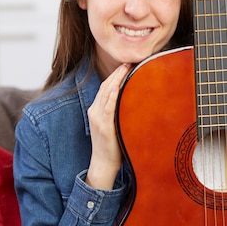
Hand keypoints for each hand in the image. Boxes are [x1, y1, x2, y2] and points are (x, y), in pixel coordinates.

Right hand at [86, 63, 131, 189]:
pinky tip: (119, 87)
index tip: (126, 65)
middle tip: (129, 61)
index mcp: (96, 110)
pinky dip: (112, 96)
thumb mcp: (112, 124)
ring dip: (117, 79)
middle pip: (105, 86)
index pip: (105, 87)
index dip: (115, 75)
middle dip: (117, 73)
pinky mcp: (104, 126)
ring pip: (106, 93)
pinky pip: (108, 108)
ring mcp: (98, 118)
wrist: (103, 163)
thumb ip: (117, 111)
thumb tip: (131, 100)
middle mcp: (95, 111)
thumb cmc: (111, 145)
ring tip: (127, 68)